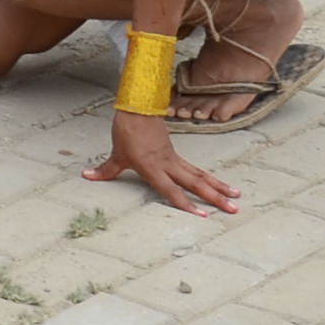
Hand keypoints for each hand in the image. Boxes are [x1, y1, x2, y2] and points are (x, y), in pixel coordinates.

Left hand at [92, 113, 241, 215]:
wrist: (137, 108)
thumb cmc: (127, 131)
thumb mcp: (116, 154)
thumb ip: (105, 169)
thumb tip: (87, 176)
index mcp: (153, 168)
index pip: (171, 190)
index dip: (185, 204)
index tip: (202, 215)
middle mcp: (168, 165)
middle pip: (196, 183)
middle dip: (215, 198)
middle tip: (233, 210)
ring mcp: (174, 159)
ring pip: (201, 176)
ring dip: (219, 188)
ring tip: (237, 198)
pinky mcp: (176, 154)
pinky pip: (197, 170)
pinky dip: (211, 179)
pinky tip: (222, 186)